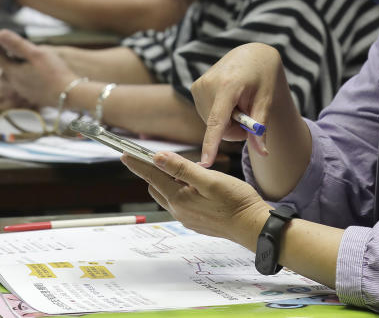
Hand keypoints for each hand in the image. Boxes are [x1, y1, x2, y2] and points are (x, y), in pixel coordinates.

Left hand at [0, 30, 76, 109]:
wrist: (71, 95)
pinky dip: (22, 76)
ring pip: (11, 78)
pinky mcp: (34, 96)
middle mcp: (15, 84)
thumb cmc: (56, 73)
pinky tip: (33, 73)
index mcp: (13, 72)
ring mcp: (24, 92)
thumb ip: (17, 44)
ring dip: (11, 69)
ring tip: (17, 60)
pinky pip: (22, 85)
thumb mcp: (37, 54)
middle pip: (1, 69)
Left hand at [123, 151, 269, 249]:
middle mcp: (179, 210)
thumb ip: (182, 169)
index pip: (152, 176)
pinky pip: (179, 202)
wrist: (253, 226)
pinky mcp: (195, 220)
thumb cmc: (236, 201)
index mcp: (179, 198)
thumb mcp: (210, 180)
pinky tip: (194, 184)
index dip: (138, 163)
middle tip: (158, 155)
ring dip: (168, 180)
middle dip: (154, 170)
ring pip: (167, 194)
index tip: (125, 153)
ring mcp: (186, 217)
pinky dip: (179, 189)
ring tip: (183, 167)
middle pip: (156, 185)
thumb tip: (158, 158)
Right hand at [190, 43, 292, 167]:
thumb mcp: (267, 100)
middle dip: (234, 129)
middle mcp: (208, 84)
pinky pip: (207, 115)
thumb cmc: (263, 76)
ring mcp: (199, 85)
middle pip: (218, 127)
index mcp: (228, 85)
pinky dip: (219, 114)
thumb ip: (260, 127)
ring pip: (211, 123)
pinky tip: (229, 101)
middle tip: (248, 116)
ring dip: (227, 122)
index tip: (205, 162)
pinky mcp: (195, 87)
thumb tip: (262, 154)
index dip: (212, 143)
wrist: (252, 54)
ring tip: (239, 104)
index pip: (217, 120)